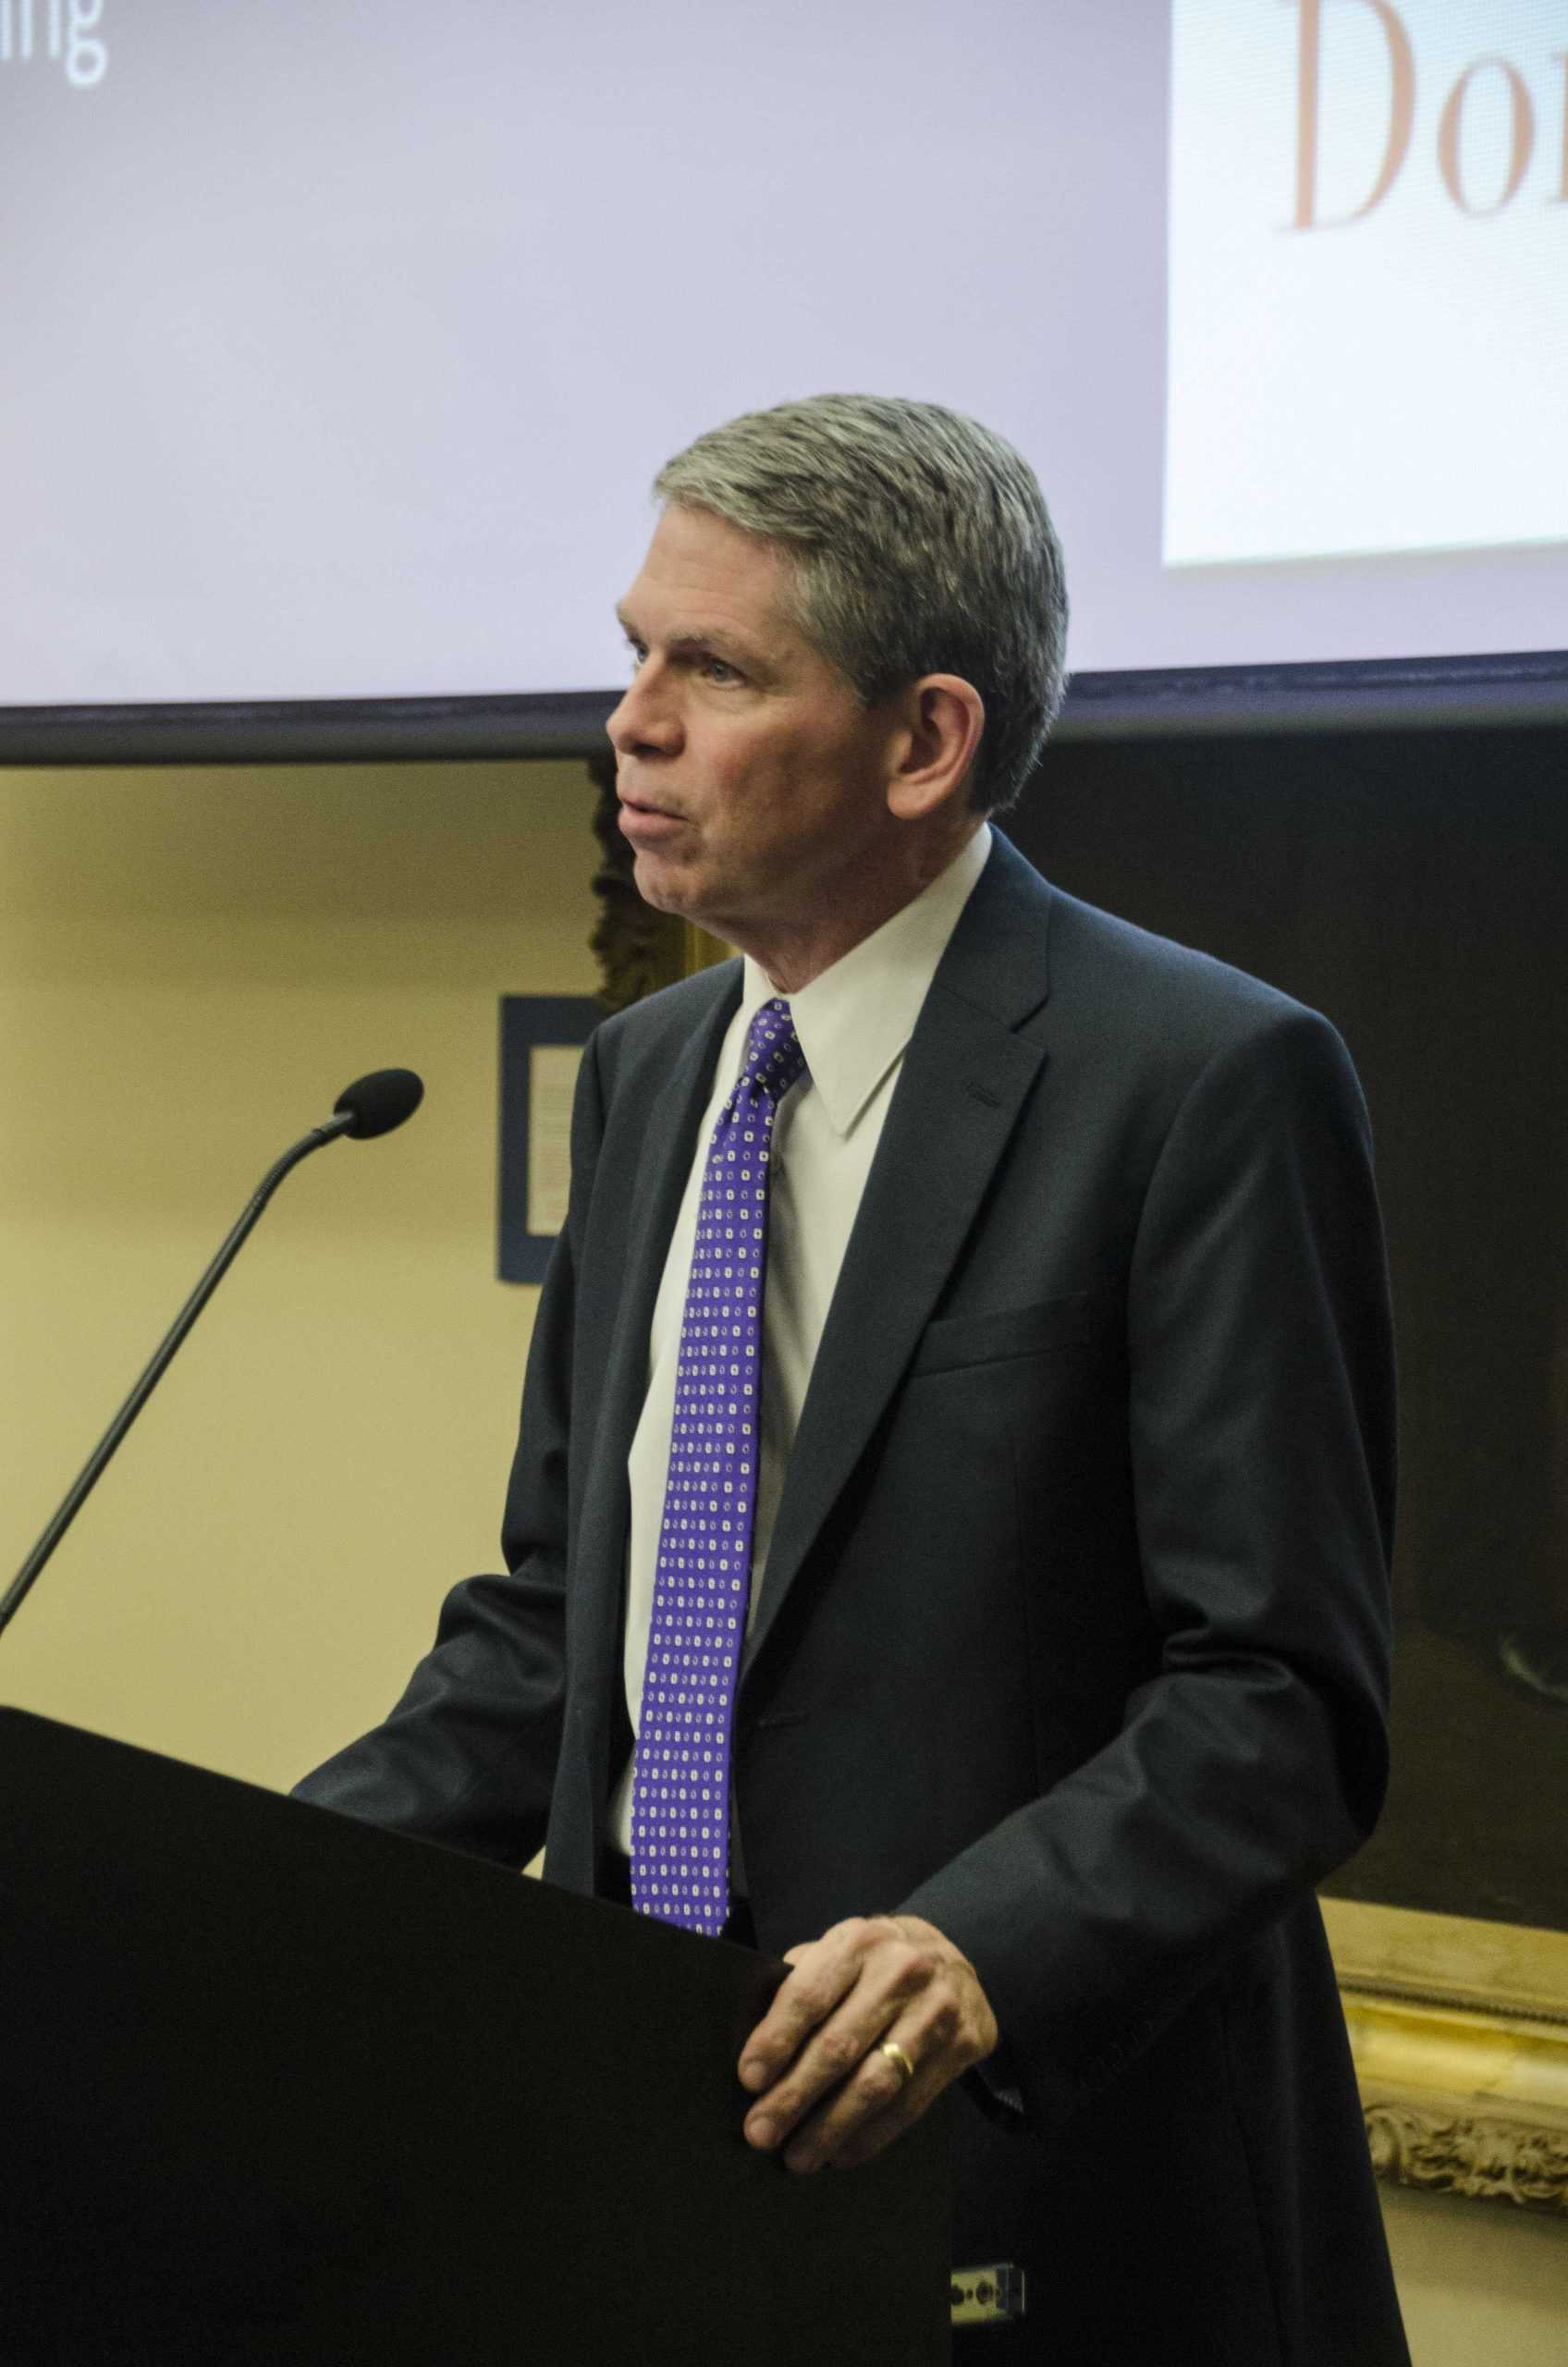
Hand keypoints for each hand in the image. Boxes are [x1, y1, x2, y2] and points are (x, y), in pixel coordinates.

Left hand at [736, 1913, 997, 2172]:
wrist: (954, 1957)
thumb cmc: (874, 1962)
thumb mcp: (839, 1950)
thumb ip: (802, 1983)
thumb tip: (753, 2043)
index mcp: (859, 1941)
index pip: (809, 1995)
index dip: (776, 2040)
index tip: (749, 2079)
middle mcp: (901, 1971)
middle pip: (839, 2046)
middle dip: (794, 2096)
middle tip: (760, 2132)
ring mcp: (937, 2010)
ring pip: (875, 2083)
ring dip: (830, 2128)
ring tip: (798, 2157)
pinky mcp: (963, 2046)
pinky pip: (910, 2104)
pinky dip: (871, 2136)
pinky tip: (841, 2154)